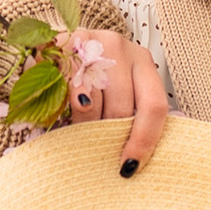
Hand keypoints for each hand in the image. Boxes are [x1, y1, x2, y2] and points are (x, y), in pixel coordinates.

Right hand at [66, 31, 169, 174]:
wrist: (56, 46)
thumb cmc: (91, 74)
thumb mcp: (118, 90)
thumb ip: (132, 114)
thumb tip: (136, 161)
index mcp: (142, 61)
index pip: (154, 105)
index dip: (144, 139)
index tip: (130, 165)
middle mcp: (121, 48)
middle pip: (122, 108)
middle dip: (108, 134)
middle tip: (97, 145)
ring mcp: (92, 43)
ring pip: (93, 104)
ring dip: (84, 124)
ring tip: (77, 124)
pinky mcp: (64, 45)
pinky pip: (68, 91)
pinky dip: (66, 108)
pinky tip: (63, 109)